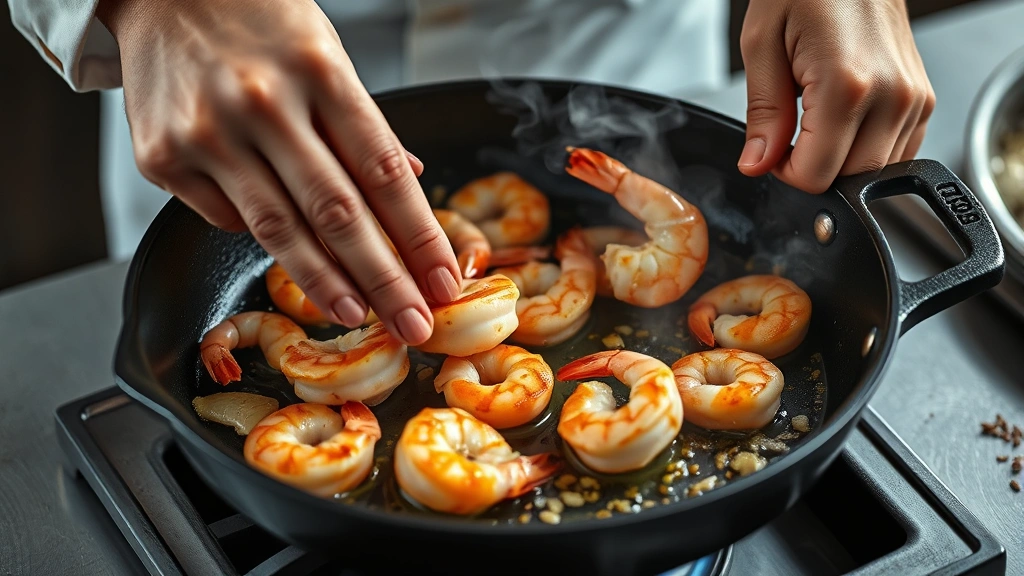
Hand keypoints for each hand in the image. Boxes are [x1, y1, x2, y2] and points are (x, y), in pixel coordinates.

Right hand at [97, 0, 462, 344]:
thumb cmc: (258, 22)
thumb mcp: (327, 53)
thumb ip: (363, 123)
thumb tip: (410, 179)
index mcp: (319, 71)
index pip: (384, 171)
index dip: (419, 235)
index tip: (442, 280)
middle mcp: (263, 103)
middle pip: (338, 214)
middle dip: (385, 280)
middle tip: (415, 324)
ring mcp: (207, 133)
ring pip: (280, 231)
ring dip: (328, 284)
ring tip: (361, 315)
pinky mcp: (162, 157)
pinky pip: (228, 219)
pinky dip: (263, 238)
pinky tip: (288, 246)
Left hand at [737, 0, 935, 192]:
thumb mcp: (762, 45)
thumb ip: (763, 114)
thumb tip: (757, 164)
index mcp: (848, 84)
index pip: (816, 175)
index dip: (785, 173)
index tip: (773, 149)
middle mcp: (892, 95)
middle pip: (850, 180)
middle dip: (813, 169)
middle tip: (790, 133)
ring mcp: (914, 98)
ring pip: (875, 171)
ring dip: (840, 159)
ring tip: (817, 115)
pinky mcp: (924, 99)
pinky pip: (896, 151)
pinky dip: (865, 149)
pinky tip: (844, 118)